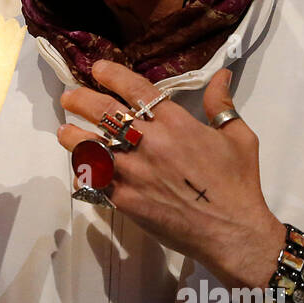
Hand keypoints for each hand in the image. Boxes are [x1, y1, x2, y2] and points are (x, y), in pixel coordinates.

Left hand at [57, 61, 284, 290]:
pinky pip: (95, 182)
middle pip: (104, 113)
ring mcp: (134, 172)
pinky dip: (84, 173)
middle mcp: (150, 143)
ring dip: (73, 136)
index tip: (97, 69)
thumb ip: (221, 104)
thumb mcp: (239, 137)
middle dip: (81, 100)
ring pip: (90, 147)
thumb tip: (221, 74)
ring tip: (64, 130)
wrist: (232, 232)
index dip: (112, 75)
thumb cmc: (239, 184)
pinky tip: (80, 167)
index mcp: (176, 123)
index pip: (136, 90)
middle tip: (69, 96)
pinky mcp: (126, 200)